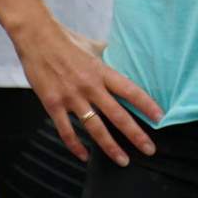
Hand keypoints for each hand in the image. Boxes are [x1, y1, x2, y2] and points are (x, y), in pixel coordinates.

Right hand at [13, 18, 162, 166]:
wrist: (37, 38)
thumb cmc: (66, 40)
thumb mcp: (93, 45)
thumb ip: (108, 54)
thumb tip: (122, 55)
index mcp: (101, 71)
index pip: (130, 90)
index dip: (146, 104)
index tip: (160, 117)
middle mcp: (90, 86)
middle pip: (117, 114)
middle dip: (135, 134)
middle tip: (150, 149)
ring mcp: (71, 97)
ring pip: (94, 128)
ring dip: (110, 147)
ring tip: (123, 160)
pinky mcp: (53, 104)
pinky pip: (66, 131)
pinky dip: (76, 146)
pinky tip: (85, 156)